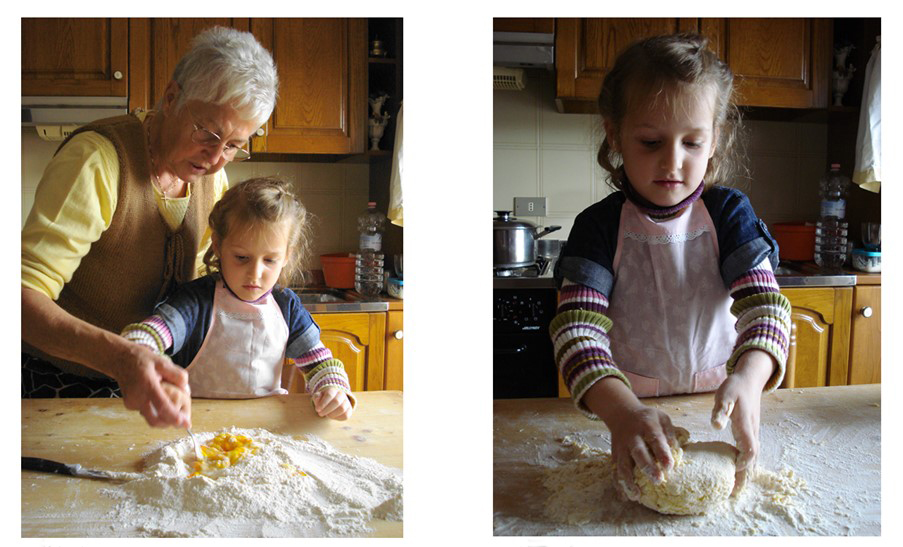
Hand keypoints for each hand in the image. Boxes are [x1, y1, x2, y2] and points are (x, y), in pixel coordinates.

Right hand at [115, 343, 190, 428]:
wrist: (120, 360)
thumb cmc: (143, 360)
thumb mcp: (162, 362)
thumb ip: (176, 375)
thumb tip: (186, 390)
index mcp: (147, 385)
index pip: (162, 406)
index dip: (174, 417)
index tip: (186, 424)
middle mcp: (137, 397)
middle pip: (155, 420)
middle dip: (170, 424)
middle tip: (182, 422)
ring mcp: (132, 403)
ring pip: (151, 417)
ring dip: (163, 417)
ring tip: (173, 406)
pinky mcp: (130, 405)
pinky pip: (146, 412)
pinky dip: (155, 411)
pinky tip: (159, 400)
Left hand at [313, 387, 353, 419]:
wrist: (333, 401)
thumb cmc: (323, 400)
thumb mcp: (318, 397)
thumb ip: (316, 397)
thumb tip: (317, 399)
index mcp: (333, 390)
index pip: (329, 394)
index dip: (323, 403)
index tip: (317, 409)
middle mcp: (341, 394)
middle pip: (336, 401)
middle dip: (327, 410)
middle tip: (320, 414)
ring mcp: (347, 402)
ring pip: (342, 409)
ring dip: (332, 414)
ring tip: (327, 415)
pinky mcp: (349, 410)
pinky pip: (345, 415)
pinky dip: (338, 418)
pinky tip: (333, 416)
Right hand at [582, 377, 684, 500]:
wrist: (621, 413)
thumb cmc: (646, 418)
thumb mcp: (661, 417)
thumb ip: (669, 432)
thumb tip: (676, 448)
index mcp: (646, 426)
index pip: (655, 439)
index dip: (662, 453)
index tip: (669, 467)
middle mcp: (632, 437)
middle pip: (637, 452)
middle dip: (646, 467)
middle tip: (657, 481)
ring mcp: (621, 446)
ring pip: (623, 464)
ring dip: (628, 480)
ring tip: (637, 495)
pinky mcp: (615, 455)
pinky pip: (615, 470)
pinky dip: (618, 484)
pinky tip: (624, 496)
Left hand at [711, 349, 774, 493]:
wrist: (748, 380)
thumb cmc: (735, 388)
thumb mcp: (725, 395)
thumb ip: (721, 410)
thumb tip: (716, 425)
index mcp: (746, 427)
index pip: (749, 450)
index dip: (743, 463)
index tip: (732, 472)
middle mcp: (752, 433)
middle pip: (753, 460)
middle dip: (745, 477)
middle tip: (734, 494)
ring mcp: (752, 433)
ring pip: (753, 457)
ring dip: (746, 473)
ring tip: (735, 488)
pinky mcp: (749, 432)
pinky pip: (750, 452)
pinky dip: (745, 464)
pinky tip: (735, 470)